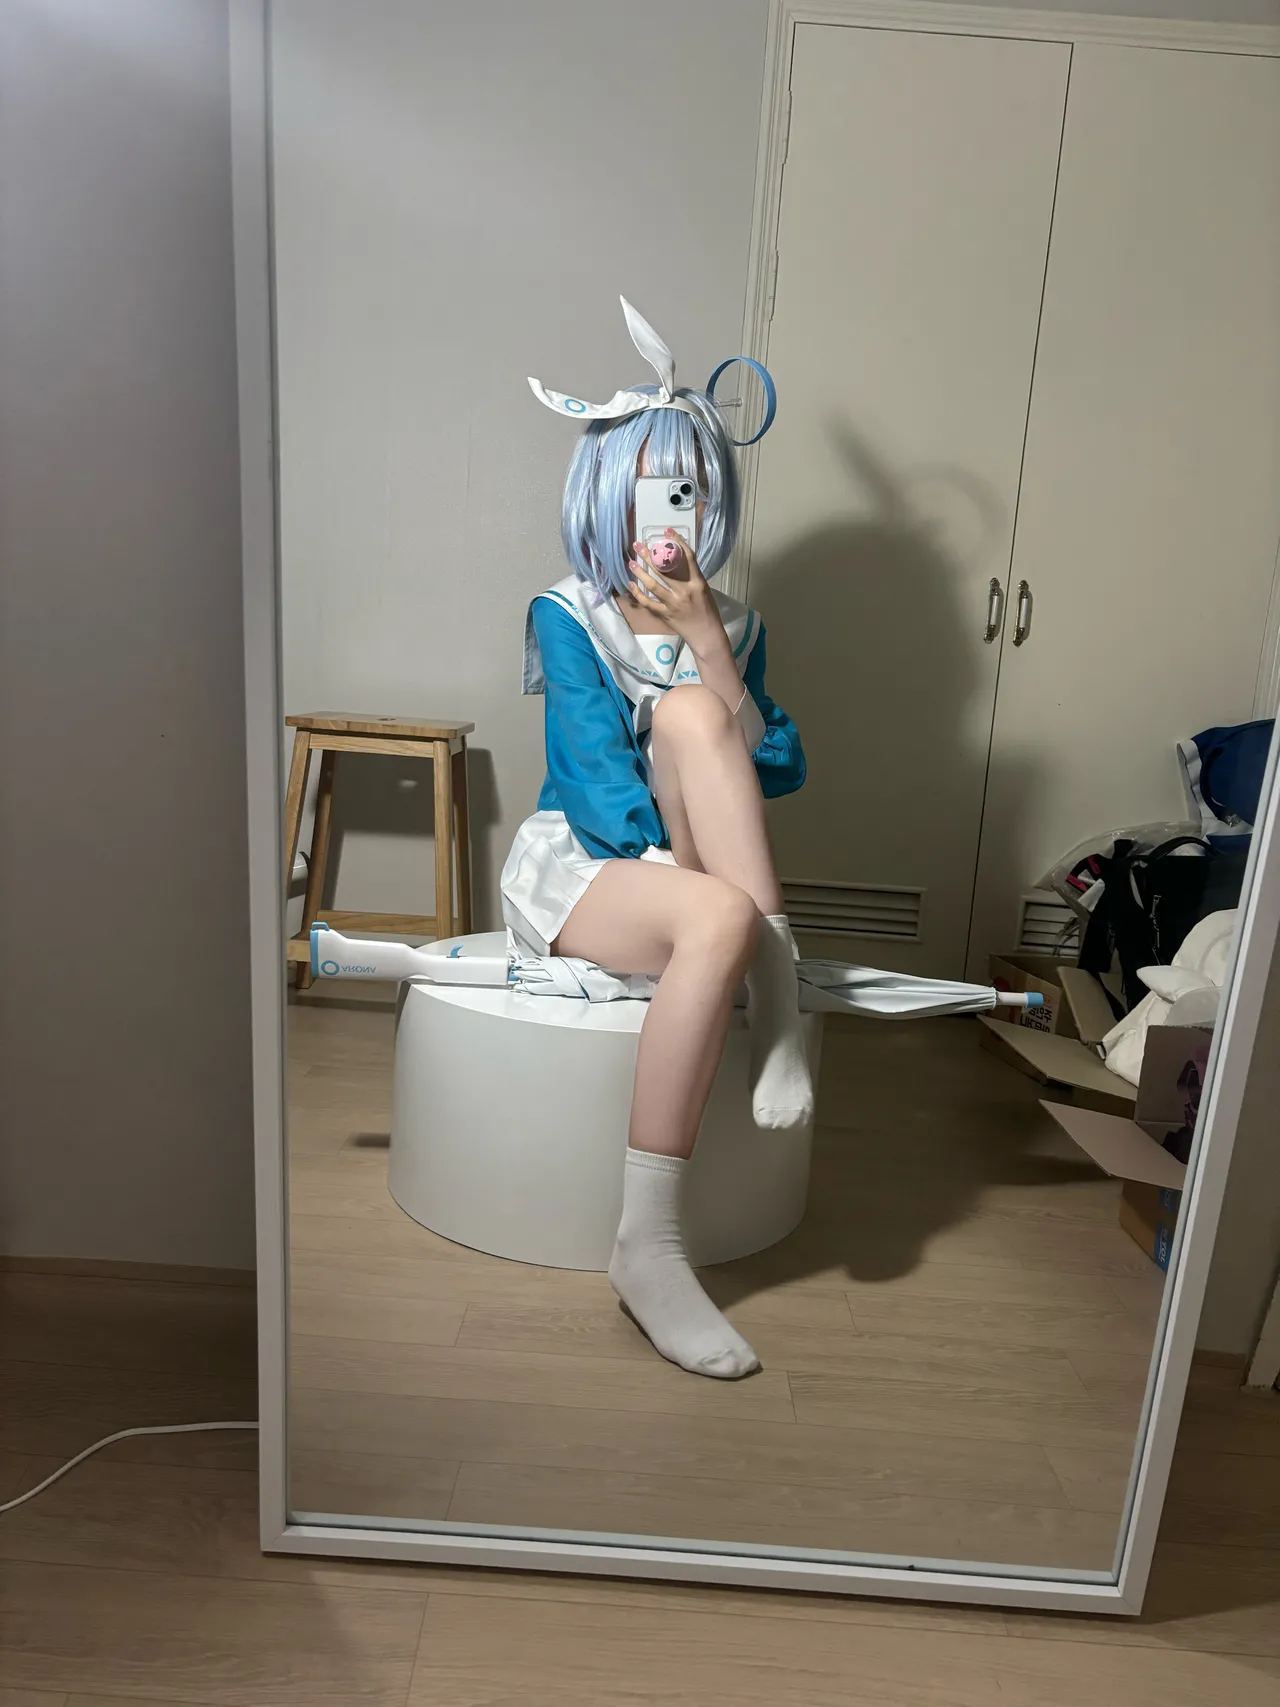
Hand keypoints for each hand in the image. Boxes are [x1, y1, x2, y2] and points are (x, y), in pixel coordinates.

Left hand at [627, 531, 728, 659]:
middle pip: (664, 569)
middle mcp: (684, 591)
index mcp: (697, 583)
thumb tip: (674, 564)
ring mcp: (673, 603)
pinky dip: (638, 593)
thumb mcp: (704, 590)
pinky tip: (631, 584)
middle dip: (649, 556)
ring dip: (640, 573)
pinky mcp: (665, 614)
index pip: (687, 558)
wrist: (706, 635)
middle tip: (638, 545)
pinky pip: (648, 602)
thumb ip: (690, 577)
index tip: (667, 531)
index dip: (677, 542)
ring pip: (653, 585)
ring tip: (631, 563)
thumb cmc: (708, 611)